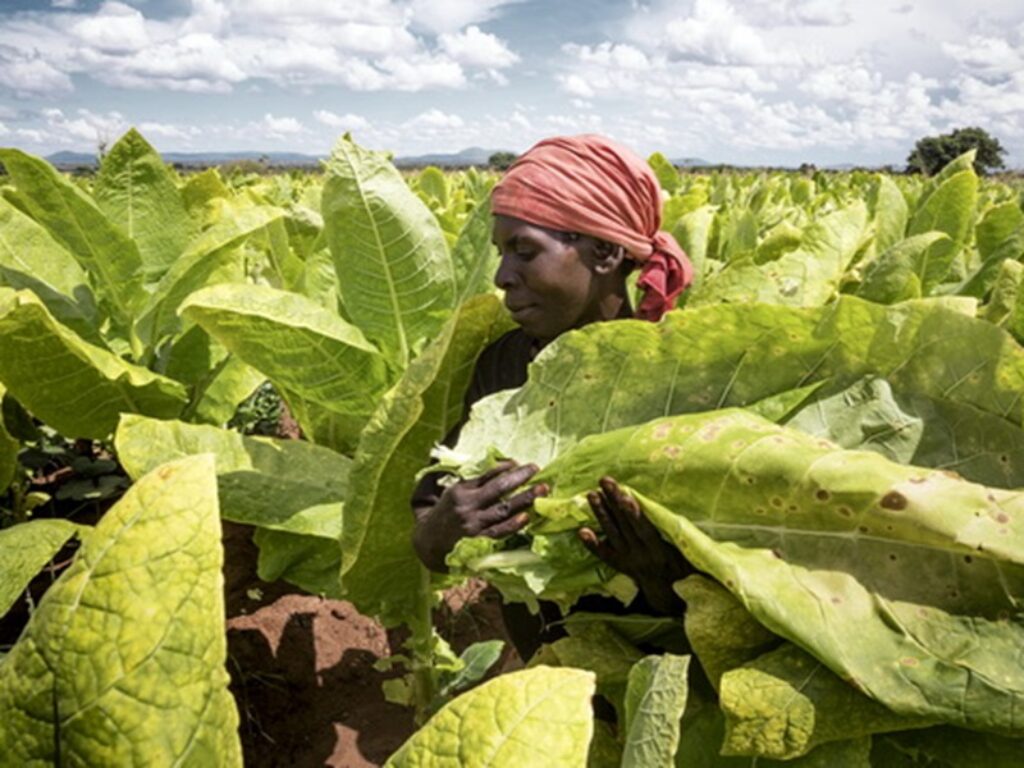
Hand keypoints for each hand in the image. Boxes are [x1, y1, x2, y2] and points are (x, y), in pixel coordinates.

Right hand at [413, 461, 548, 572]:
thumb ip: (459, 479)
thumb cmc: (437, 516)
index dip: (504, 467)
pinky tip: (527, 517)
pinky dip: (514, 524)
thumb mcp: (444, 492)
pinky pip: (499, 531)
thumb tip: (482, 462)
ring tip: (542, 490)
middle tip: (536, 468)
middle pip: (498, 488)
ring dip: (525, 498)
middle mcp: (466, 506)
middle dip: (520, 477)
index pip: (486, 475)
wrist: (427, 545)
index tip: (518, 462)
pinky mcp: (478, 542)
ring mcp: (473, 524)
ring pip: (504, 509)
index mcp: (458, 491)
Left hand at [578, 476, 691, 614]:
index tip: (625, 495)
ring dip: (601, 514)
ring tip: (591, 495)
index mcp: (660, 553)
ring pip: (613, 535)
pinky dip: (592, 544)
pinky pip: (605, 555)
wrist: (673, 597)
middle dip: (614, 502)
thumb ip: (683, 538)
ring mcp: (629, 561)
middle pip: (625, 526)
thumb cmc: (687, 570)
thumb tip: (686, 515)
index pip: (644, 530)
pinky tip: (582, 531)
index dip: (633, 513)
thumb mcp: (691, 555)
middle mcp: (641, 557)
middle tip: (604, 482)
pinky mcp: (622, 565)